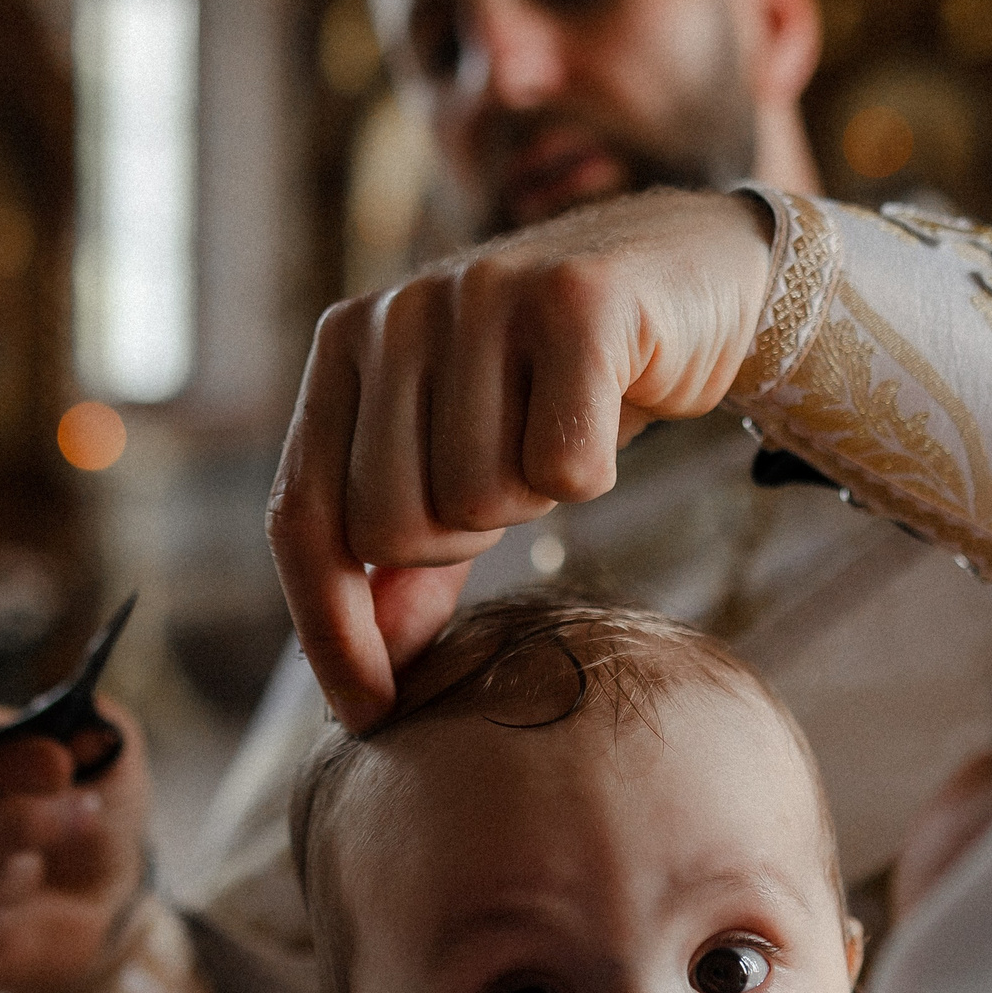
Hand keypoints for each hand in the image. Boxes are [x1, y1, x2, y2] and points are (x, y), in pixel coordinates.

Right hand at [0, 683, 151, 992]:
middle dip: (8, 826)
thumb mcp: (108, 758)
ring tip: (37, 870)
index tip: (58, 768)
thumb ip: (95, 735)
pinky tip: (13, 917)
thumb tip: (86, 737)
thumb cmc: (87, 806)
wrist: (101, 897)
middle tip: (74, 822)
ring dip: (8, 880)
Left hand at [267, 188, 772, 728]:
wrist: (691, 278)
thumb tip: (368, 679)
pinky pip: (565, 469)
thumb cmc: (560, 386)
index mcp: (346, 345)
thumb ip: (404, 561)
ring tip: (556, 431)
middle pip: (392, 524)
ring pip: (480, 500)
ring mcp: (484, 294)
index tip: (371, 714)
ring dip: (533, 498)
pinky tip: (610, 413)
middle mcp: (399, 311)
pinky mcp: (576, 301)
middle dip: (461, 542)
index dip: (329, 630)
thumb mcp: (465, 466)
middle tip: (512, 483)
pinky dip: (596, 470)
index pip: (301, 514)